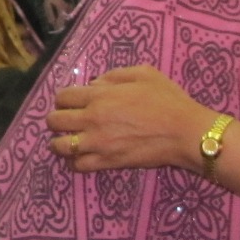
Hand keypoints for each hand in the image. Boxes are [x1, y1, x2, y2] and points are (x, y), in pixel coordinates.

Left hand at [46, 65, 213, 172]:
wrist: (185, 132)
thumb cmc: (168, 100)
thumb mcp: (143, 73)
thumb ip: (113, 75)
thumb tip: (93, 84)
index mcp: (99, 96)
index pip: (62, 97)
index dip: (64, 99)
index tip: (71, 103)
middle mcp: (92, 119)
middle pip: (54, 121)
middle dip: (56, 120)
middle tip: (68, 121)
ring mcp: (98, 143)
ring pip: (59, 146)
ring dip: (59, 142)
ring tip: (69, 141)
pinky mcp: (107, 162)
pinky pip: (77, 166)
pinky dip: (74, 162)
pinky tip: (81, 157)